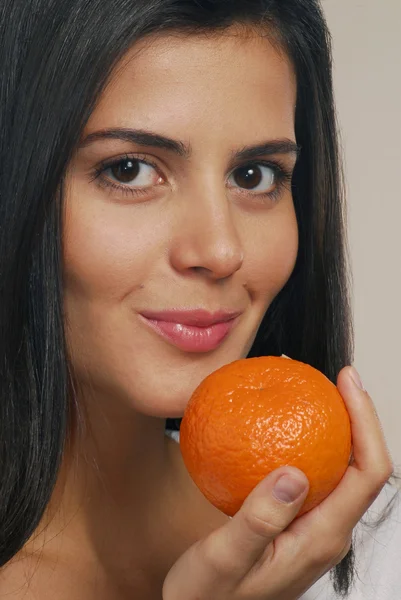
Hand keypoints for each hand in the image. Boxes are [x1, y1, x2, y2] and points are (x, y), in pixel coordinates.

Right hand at [163, 367, 392, 599]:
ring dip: (339, 426)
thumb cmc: (209, 599)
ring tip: (316, 390)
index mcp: (321, 539)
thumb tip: (294, 474)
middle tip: (336, 376)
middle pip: (365, 465)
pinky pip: (315, 473)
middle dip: (359, 416)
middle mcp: (328, 532)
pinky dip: (311, 440)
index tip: (347, 383)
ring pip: (343, 467)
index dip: (367, 423)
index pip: (368, 474)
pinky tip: (284, 423)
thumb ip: (259, 521)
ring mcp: (314, 527)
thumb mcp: (225, 560)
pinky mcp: (298, 522)